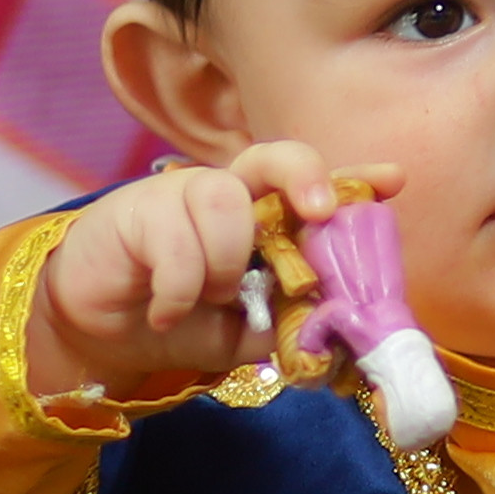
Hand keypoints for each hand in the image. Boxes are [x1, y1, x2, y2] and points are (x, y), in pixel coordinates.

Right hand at [37, 141, 388, 402]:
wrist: (101, 335)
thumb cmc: (183, 323)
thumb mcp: (248, 336)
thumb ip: (290, 326)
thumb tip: (343, 331)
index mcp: (264, 218)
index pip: (314, 188)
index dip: (354, 179)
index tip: (393, 181)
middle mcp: (230, 194)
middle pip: (274, 156)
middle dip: (303, 176)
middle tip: (317, 213)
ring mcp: (182, 195)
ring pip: (226, 205)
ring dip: (224, 266)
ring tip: (207, 300)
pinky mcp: (138, 210)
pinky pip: (178, 245)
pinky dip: (180, 292)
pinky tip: (165, 313)